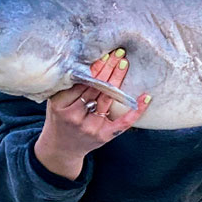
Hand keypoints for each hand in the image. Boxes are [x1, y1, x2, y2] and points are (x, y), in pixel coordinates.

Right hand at [34, 49, 151, 179]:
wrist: (60, 149)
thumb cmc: (59, 118)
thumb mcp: (55, 101)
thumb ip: (67, 85)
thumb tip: (86, 60)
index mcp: (60, 105)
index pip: (80, 82)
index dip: (94, 67)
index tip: (103, 54)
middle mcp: (74, 116)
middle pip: (95, 88)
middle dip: (108, 68)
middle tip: (118, 53)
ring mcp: (90, 127)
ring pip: (108, 99)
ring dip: (117, 79)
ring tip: (124, 64)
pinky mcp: (103, 136)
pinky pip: (123, 122)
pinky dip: (136, 110)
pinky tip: (145, 97)